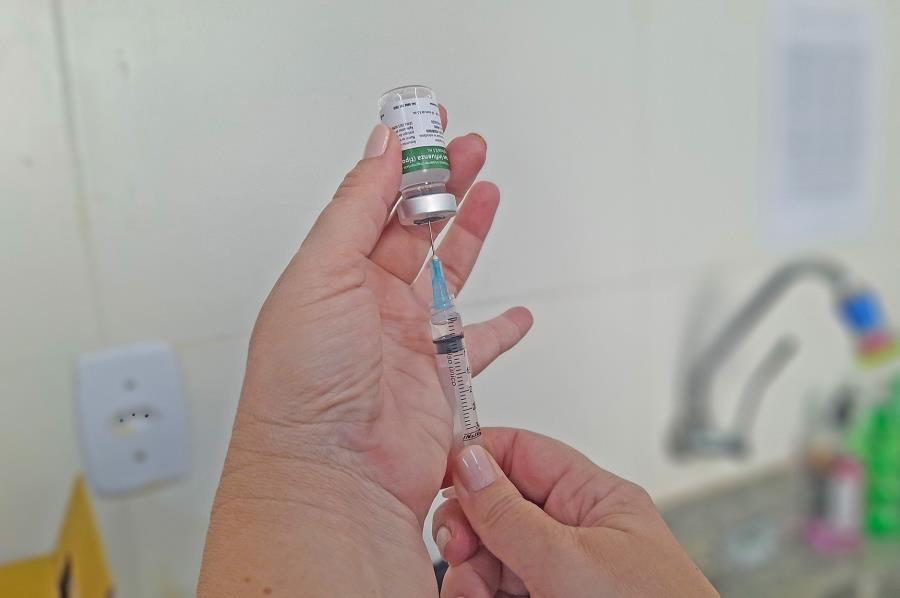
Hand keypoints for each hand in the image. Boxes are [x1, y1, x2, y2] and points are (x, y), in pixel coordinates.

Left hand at [200, 113, 531, 595]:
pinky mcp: (440, 378)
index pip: (372, 201)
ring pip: (447, 272)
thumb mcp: (322, 272)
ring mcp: (406, 340)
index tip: (429, 130)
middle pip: (412, 228)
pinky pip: (477, 343)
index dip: (402, 163)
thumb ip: (357, 206)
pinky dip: (501, 329)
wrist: (333, 473)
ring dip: (469, 231)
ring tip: (489, 191)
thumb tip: (380, 146)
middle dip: (442, 184)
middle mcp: (367, 303)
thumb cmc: (305, 385)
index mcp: (332, 274)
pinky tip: (516, 313)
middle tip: (470, 149)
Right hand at [434, 428, 717, 596]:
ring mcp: (560, 573)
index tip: (438, 475)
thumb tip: (468, 461)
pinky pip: (498, 587)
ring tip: (475, 595)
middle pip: (498, 506)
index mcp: (595, 499)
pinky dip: (480, 593)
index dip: (477, 456)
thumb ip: (511, 513)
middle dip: (470, 528)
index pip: (524, 453)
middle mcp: (575, 532)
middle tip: (457, 551)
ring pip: (491, 554)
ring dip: (470, 572)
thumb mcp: (571, 562)